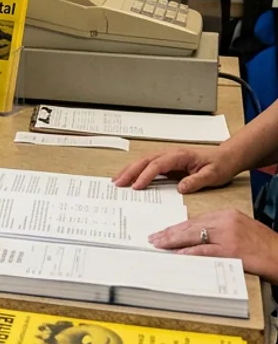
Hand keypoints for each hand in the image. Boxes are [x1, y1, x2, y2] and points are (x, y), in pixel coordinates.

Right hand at [112, 147, 231, 192]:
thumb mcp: (212, 175)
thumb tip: (179, 188)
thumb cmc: (220, 165)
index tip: (136, 186)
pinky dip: (136, 171)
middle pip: (144, 161)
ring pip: (143, 162)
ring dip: (129, 170)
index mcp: (179, 156)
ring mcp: (167, 158)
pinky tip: (130, 178)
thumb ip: (196, 181)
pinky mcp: (167, 163)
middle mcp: (170, 154)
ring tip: (117, 180)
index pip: (157, 165)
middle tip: (117, 183)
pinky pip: (148, 166)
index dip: (145, 175)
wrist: (226, 157)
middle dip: (129, 171)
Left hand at [149, 209, 277, 280]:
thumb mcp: (240, 228)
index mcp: (226, 214)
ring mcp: (228, 235)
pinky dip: (190, 252)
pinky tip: (178, 254)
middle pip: (190, 226)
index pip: (195, 220)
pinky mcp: (231, 250)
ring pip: (193, 236)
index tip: (163, 231)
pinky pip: (205, 250)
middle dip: (170, 233)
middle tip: (154, 238)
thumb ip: (219, 229)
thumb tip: (195, 237)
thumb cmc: (263, 244)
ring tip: (159, 245)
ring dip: (173, 241)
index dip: (177, 227)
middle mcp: (225, 221)